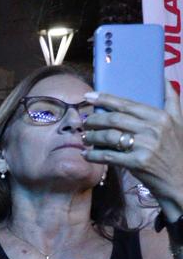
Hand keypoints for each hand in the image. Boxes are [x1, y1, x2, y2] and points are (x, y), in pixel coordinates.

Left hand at [84, 87, 182, 218]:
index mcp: (161, 116)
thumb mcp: (180, 122)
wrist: (180, 179)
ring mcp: (145, 146)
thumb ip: (172, 100)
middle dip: (95, 119)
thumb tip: (164, 79)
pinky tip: (86, 154)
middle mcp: (153, 129)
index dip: (105, 99)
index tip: (89, 96)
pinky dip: (94, 155)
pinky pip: (108, 156)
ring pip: (109, 136)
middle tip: (85, 121)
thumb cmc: (177, 150)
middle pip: (114, 119)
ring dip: (92, 136)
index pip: (127, 105)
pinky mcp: (137, 163)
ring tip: (85, 137)